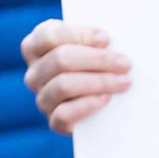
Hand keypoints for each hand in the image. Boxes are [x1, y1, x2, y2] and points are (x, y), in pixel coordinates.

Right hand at [21, 20, 131, 135]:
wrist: (103, 103)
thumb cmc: (97, 64)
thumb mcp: (92, 46)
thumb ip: (95, 40)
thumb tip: (107, 41)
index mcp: (36, 47)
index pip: (48, 35)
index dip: (78, 35)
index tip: (105, 39)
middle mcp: (34, 73)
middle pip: (60, 59)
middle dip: (97, 59)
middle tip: (124, 62)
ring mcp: (42, 99)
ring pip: (63, 85)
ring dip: (99, 82)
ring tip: (123, 81)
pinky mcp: (54, 122)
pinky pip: (64, 114)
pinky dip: (87, 105)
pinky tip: (106, 98)